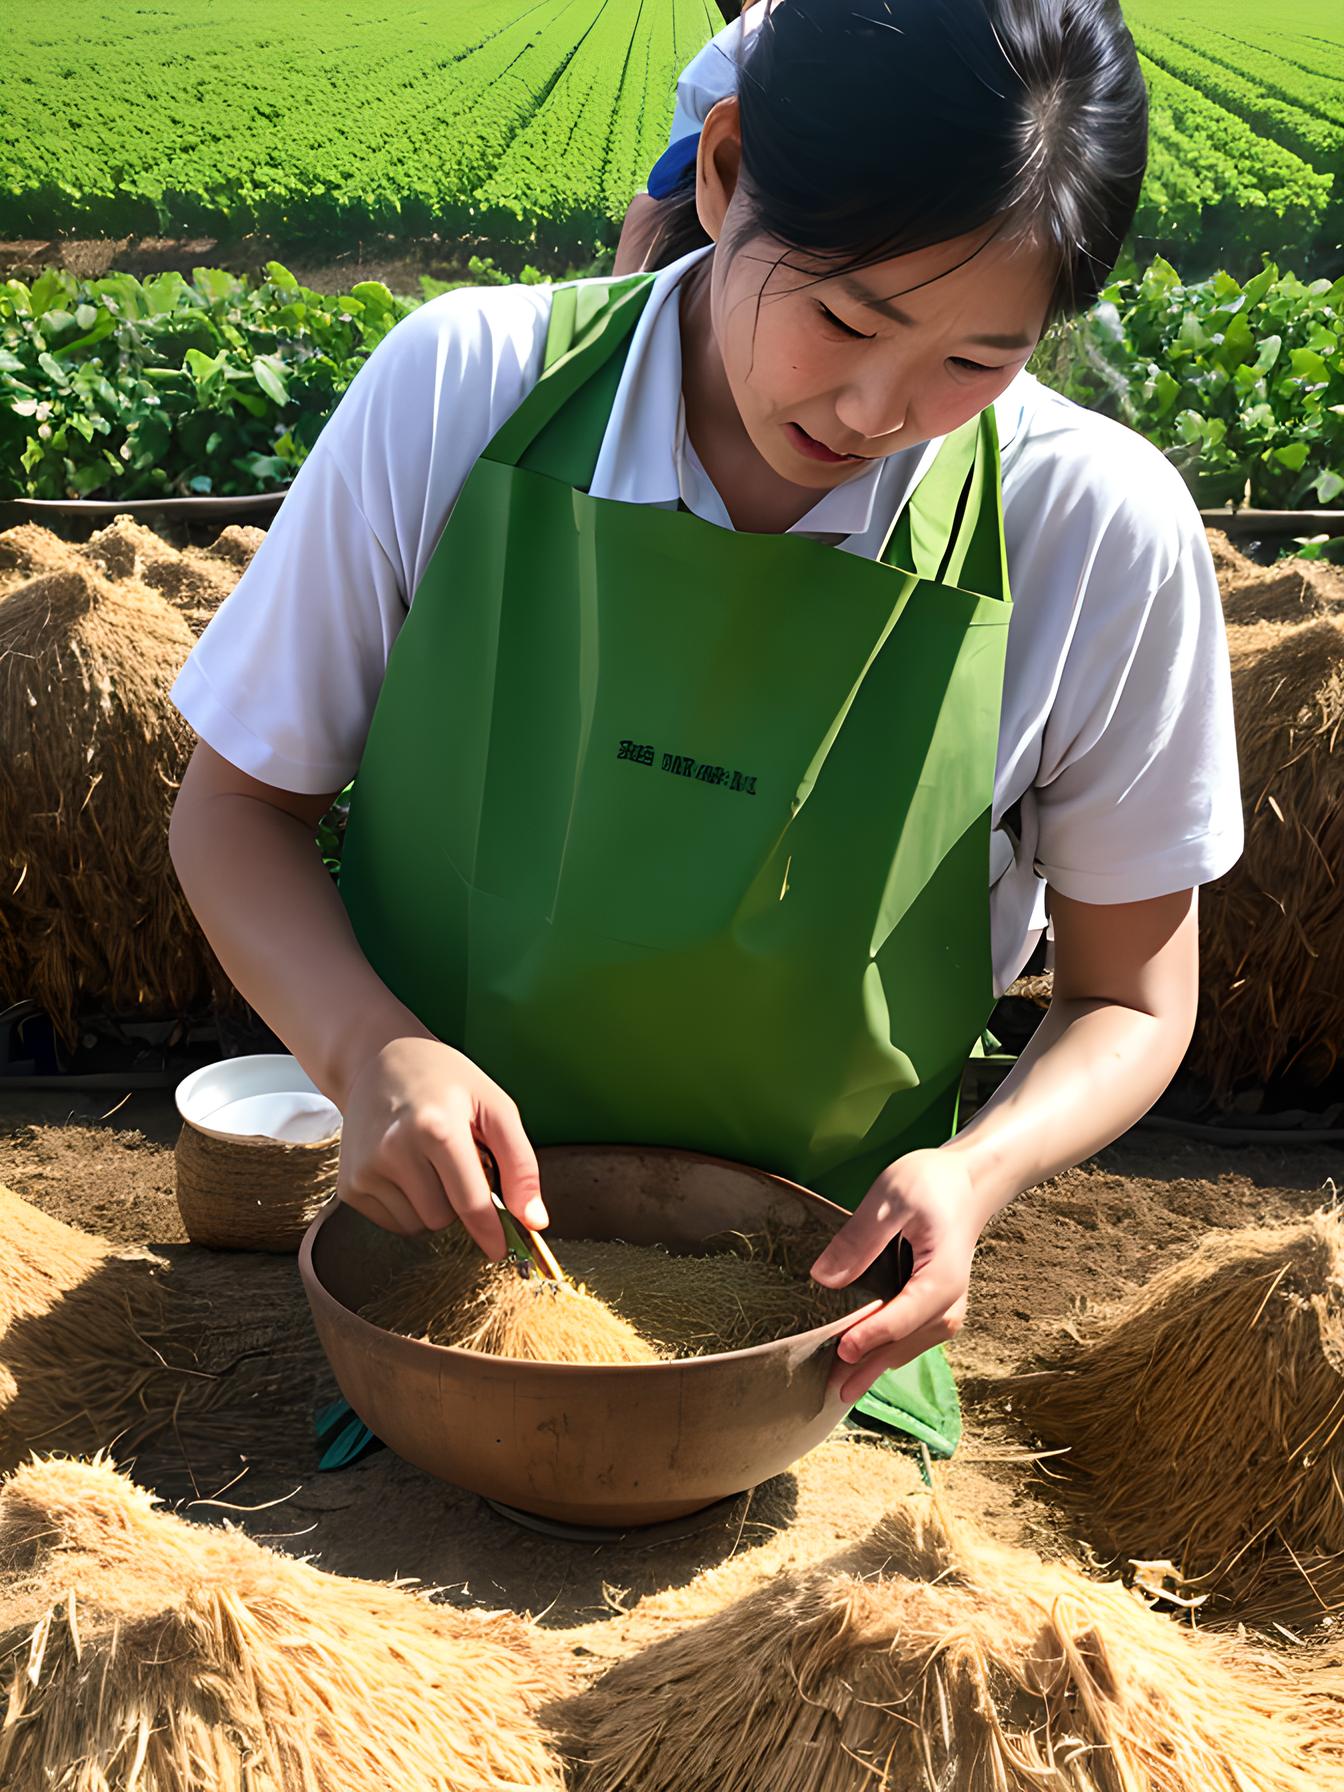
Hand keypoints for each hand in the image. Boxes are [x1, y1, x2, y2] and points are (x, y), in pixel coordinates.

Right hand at [336, 1036, 544, 1254]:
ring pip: (418, 1226)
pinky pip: (393, 1223)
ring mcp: (366, 1169)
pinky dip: (409, 1207)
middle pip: (443, 1218)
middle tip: (457, 1164)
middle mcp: (394, 1150)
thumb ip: (521, 1165)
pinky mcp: (350, 1185)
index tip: (501, 1250)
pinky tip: (406, 1171)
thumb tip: (535, 1221)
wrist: (380, 1061)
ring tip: (429, 1163)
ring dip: (433, 1206)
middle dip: (458, 1202)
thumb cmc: (447, 1083)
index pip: (469, 1202)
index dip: (490, 1232)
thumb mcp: (496, 1107)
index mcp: (436, 1128)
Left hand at [810, 1148, 987, 1404]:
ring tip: (839, 1388)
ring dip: (875, 1366)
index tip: (839, 1352)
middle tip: (831, 1390)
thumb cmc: (930, 1185)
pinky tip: (860, 1364)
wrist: (966, 1184)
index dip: (870, 1337)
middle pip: (904, 1343)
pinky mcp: (935, 1308)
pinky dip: (886, 1352)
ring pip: (908, 1347)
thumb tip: (823, 1279)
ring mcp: (946, 1309)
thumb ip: (860, 1238)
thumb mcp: (891, 1199)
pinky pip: (910, 1338)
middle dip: (868, 1367)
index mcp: (941, 1278)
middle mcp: (949, 1303)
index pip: (902, 1317)